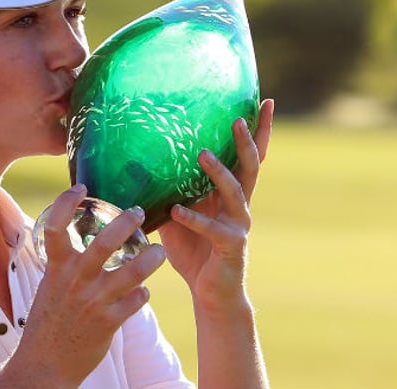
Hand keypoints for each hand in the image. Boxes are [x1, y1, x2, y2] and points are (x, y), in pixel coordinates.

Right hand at [0, 185, 166, 387]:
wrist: (45, 363)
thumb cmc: (48, 321)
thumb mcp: (50, 287)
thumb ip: (64, 264)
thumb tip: (76, 238)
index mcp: (56, 269)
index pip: (56, 227)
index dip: (65, 203)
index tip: (81, 188)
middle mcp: (75, 281)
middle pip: (105, 242)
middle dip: (126, 222)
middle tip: (139, 212)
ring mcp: (94, 302)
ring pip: (133, 272)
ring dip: (151, 259)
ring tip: (158, 250)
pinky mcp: (110, 322)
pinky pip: (137, 300)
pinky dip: (142, 293)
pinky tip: (142, 292)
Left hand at [159, 99, 273, 309]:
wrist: (211, 294)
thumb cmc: (194, 251)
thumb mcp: (176, 214)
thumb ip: (165, 190)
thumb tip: (132, 165)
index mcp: (231, 194)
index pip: (248, 156)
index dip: (259, 130)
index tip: (265, 101)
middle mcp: (240, 205)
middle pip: (251, 166)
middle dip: (247, 141)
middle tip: (237, 119)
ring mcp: (238, 225)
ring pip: (236, 192)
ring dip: (219, 173)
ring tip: (202, 155)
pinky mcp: (231, 247)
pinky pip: (213, 229)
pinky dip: (194, 219)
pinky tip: (176, 211)